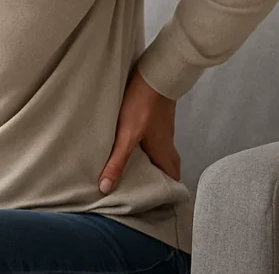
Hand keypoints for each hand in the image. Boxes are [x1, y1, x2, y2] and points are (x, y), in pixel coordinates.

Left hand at [99, 69, 180, 193]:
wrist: (156, 73)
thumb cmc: (143, 105)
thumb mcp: (126, 135)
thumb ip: (117, 161)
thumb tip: (106, 188)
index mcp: (164, 153)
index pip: (172, 181)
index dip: (165, 194)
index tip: (153, 204)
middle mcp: (168, 145)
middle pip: (166, 170)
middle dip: (154, 182)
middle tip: (137, 191)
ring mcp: (164, 132)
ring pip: (159, 155)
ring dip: (148, 165)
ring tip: (130, 174)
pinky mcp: (157, 121)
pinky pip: (153, 143)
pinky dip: (144, 150)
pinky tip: (129, 149)